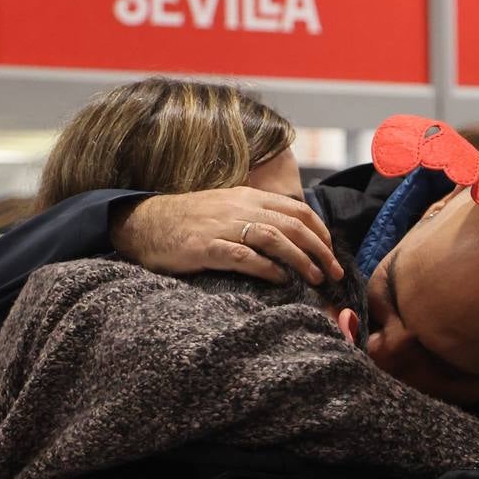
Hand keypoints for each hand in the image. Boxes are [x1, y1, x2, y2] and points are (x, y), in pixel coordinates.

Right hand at [112, 187, 342, 285]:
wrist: (145, 223)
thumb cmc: (188, 220)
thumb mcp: (226, 208)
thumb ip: (255, 216)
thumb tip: (289, 235)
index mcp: (248, 197)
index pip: (297, 210)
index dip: (320, 231)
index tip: (331, 252)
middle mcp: (240, 208)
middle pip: (292, 225)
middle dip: (319, 249)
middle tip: (334, 272)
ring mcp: (223, 227)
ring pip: (274, 239)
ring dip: (300, 259)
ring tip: (315, 278)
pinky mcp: (207, 247)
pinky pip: (244, 257)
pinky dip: (266, 268)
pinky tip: (281, 280)